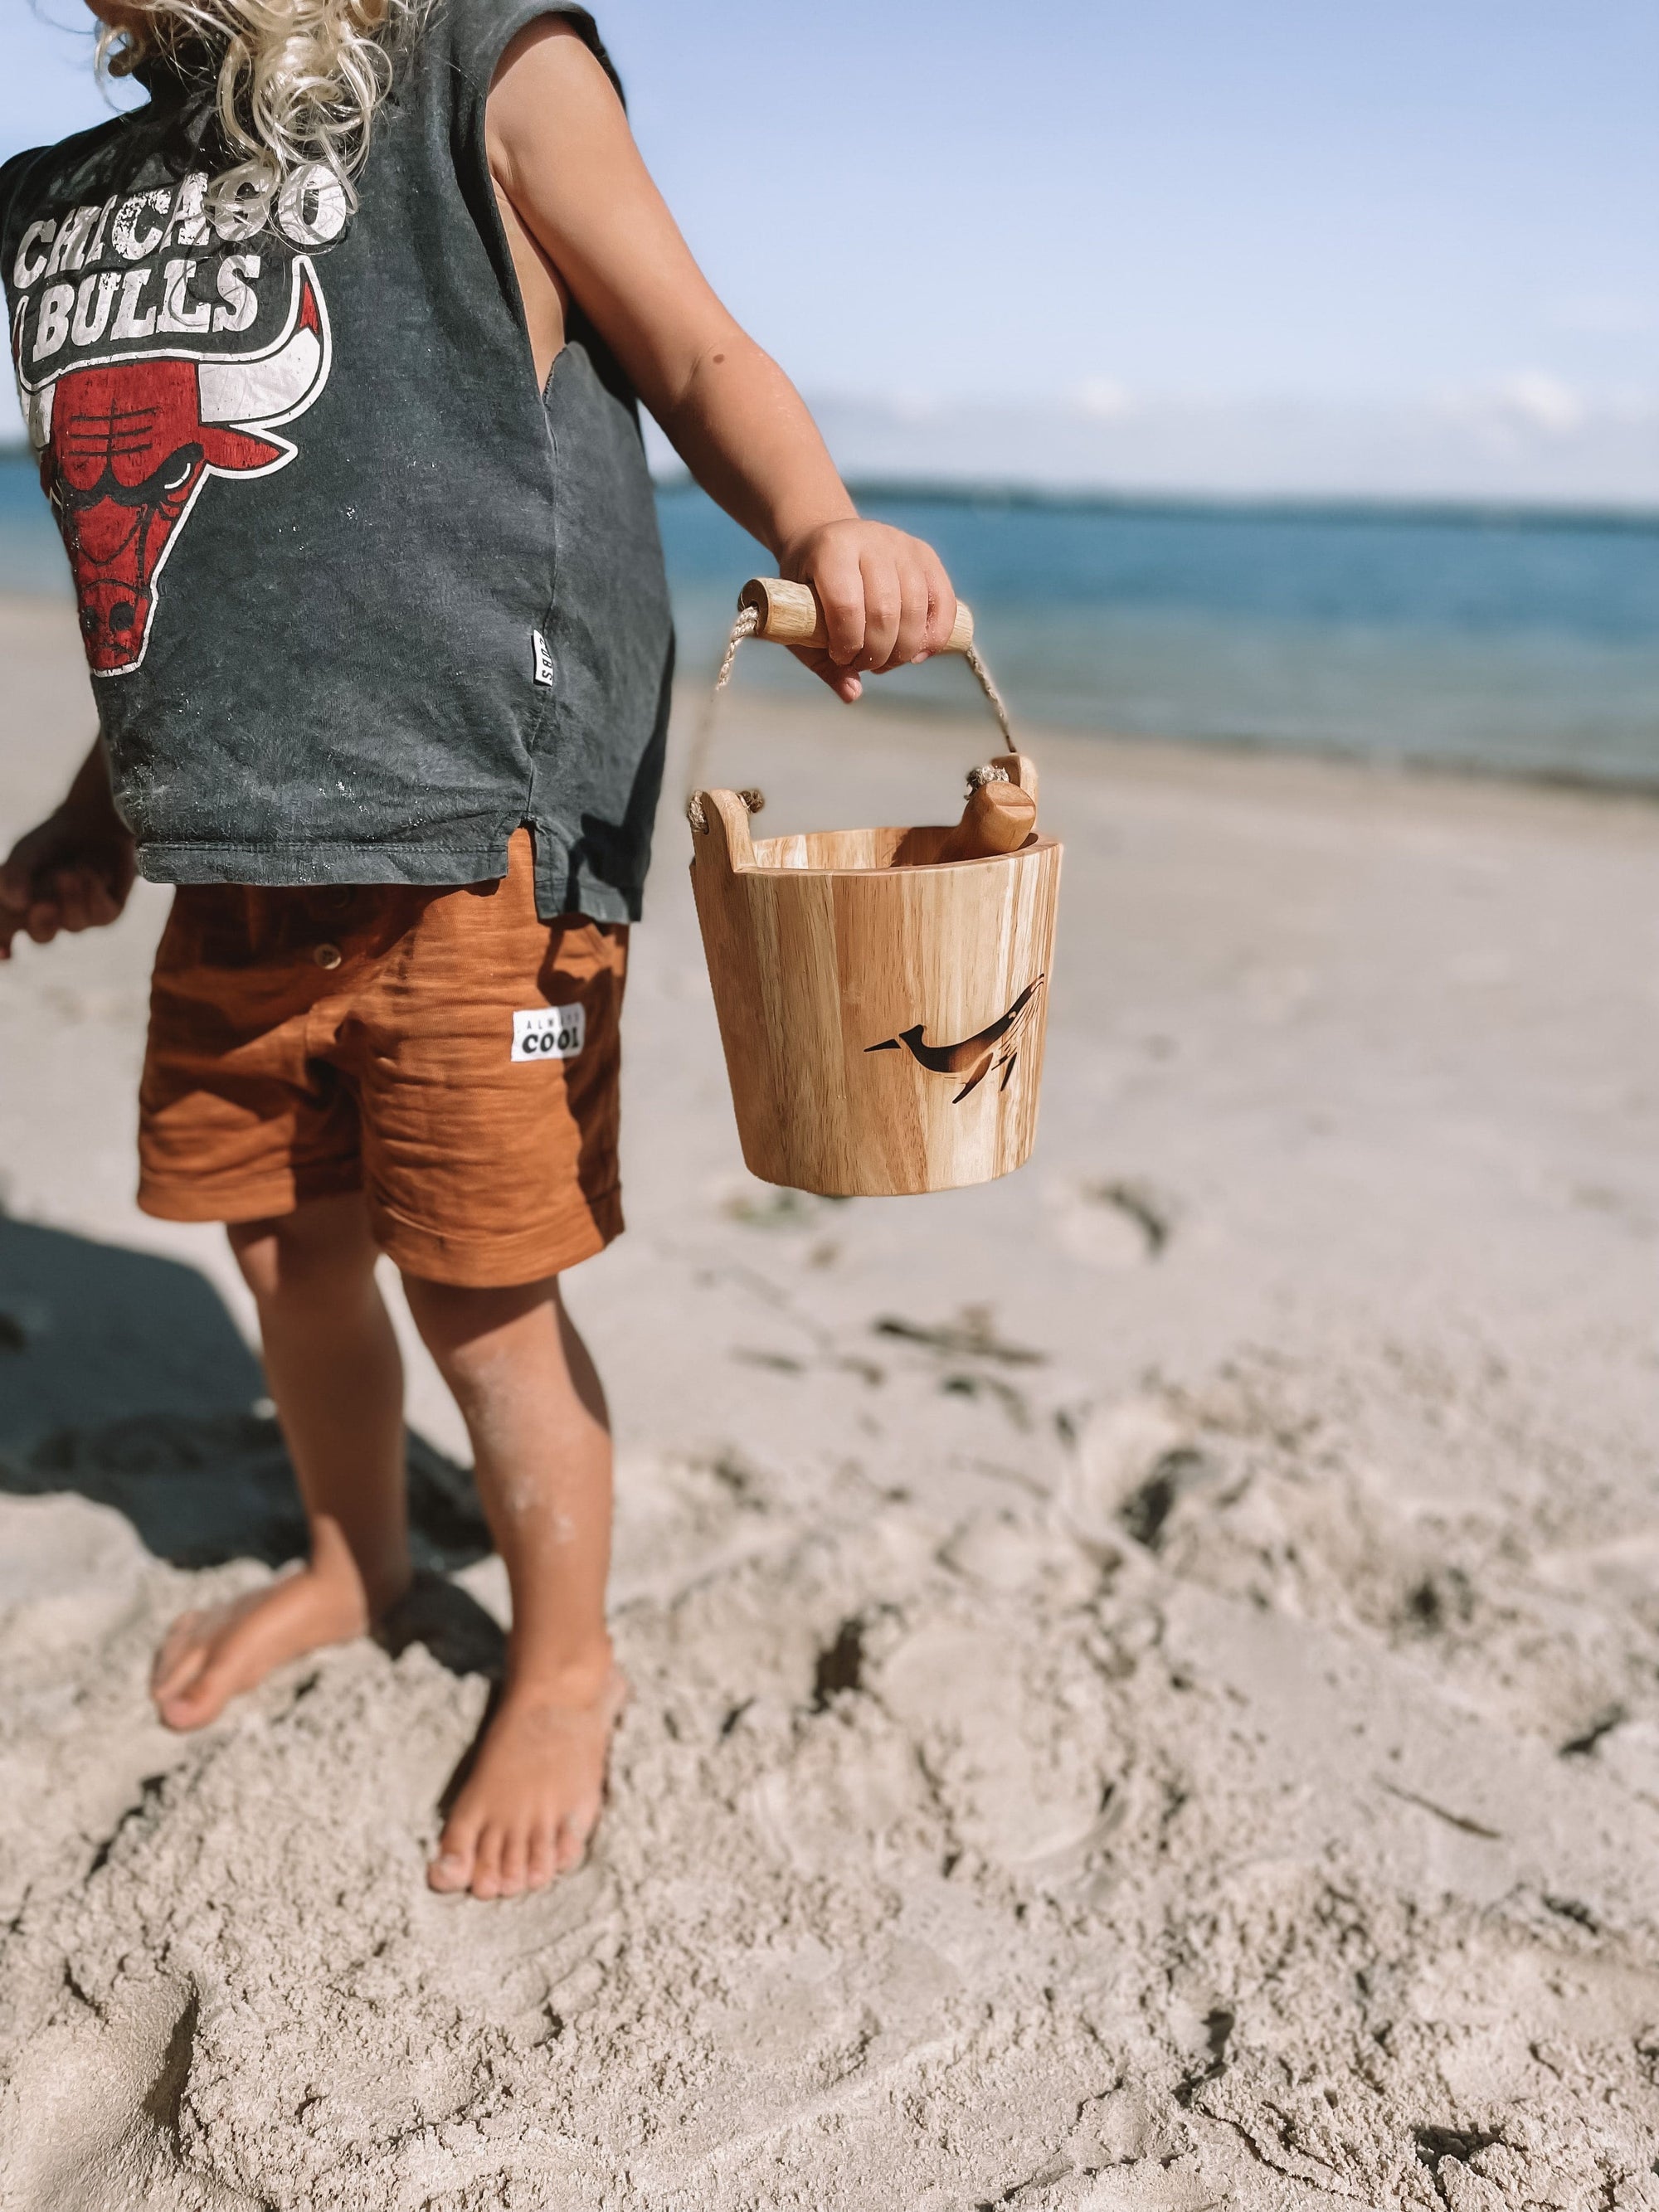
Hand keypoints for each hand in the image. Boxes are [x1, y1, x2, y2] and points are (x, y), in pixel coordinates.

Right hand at [0, 803, 135, 960]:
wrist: (94, 823)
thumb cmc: (53, 841)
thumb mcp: (28, 853)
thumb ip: (15, 874)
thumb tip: (15, 902)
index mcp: (21, 907)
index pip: (7, 933)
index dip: (3, 944)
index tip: (4, 954)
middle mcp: (50, 917)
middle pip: (42, 936)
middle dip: (42, 921)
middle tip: (44, 904)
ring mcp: (81, 917)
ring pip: (74, 925)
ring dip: (71, 897)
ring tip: (70, 872)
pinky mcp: (108, 913)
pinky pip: (102, 916)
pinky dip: (94, 892)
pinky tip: (90, 872)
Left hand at [778, 519, 957, 702]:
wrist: (826, 541)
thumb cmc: (809, 590)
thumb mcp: (801, 621)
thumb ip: (823, 662)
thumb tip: (853, 694)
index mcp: (832, 549)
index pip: (847, 605)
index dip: (847, 643)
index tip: (841, 658)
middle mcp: (871, 540)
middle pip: (885, 611)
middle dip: (876, 652)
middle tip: (864, 666)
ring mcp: (903, 545)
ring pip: (915, 609)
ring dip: (902, 650)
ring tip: (884, 663)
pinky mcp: (926, 555)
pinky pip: (944, 602)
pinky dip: (935, 636)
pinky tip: (918, 655)